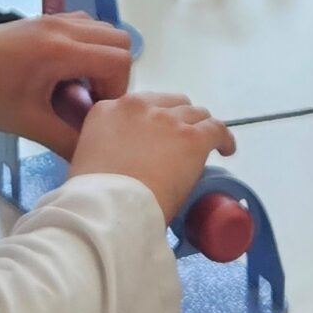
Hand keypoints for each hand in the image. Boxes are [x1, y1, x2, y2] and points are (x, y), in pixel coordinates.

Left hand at [0, 12, 134, 157]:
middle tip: (92, 100)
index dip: (117, 89)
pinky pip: (83, 26)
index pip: (119, 60)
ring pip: (103, 31)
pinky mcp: (44, 20)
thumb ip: (68, 141)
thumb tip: (95, 156)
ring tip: (78, 88)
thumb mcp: (29, 124)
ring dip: (102, 59)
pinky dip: (87, 48)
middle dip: (115, 73)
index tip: (95, 111)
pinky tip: (65, 74)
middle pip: (119, 39)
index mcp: (60, 50)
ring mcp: (54, 19)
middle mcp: (62, 27)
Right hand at [69, 92, 235, 225]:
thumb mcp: (86, 159)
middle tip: (180, 143)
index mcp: (108, 110)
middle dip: (178, 120)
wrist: (109, 208)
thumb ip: (104, 148)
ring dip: (199, 129)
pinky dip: (224, 139)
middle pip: (170, 103)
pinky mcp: (192, 138)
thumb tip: (122, 162)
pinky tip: (226, 149)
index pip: (140, 106)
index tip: (156, 139)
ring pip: (195, 113)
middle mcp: (138, 107)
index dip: (152, 122)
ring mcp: (167, 120)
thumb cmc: (93, 197)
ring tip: (205, 146)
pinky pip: (217, 129)